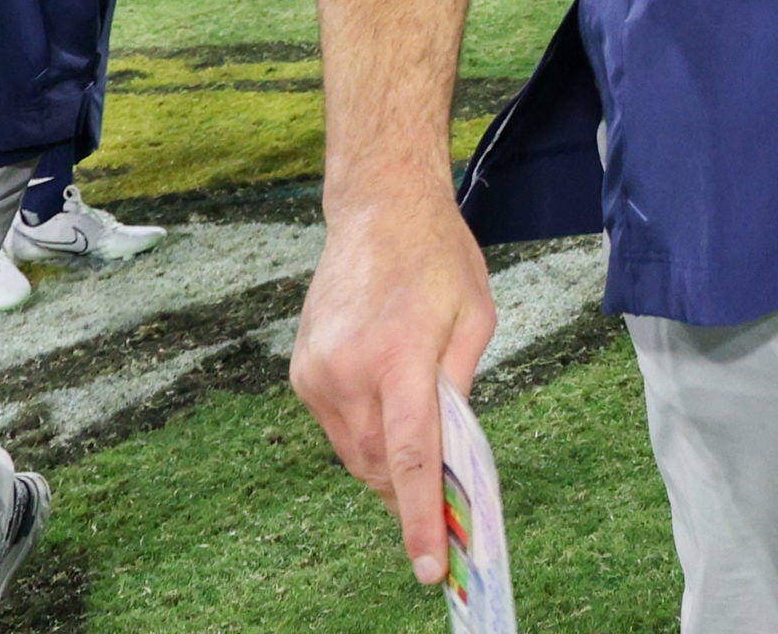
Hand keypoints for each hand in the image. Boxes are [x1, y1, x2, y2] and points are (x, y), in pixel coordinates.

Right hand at [290, 190, 496, 586]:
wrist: (377, 209)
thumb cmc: (437, 258)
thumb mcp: (476, 318)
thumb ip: (461, 389)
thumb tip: (450, 455)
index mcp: (399, 358)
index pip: (409, 459)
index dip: (418, 521)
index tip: (429, 569)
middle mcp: (348, 371)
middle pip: (379, 466)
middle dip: (409, 488)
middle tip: (443, 489)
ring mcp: (316, 373)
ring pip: (355, 453)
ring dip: (387, 459)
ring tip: (414, 419)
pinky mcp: (301, 372)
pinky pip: (337, 427)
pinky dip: (364, 430)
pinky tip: (385, 393)